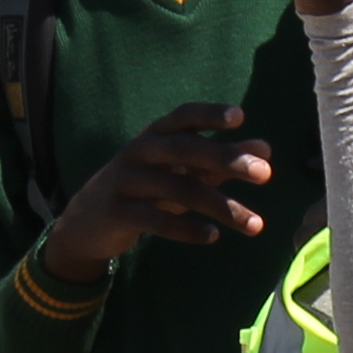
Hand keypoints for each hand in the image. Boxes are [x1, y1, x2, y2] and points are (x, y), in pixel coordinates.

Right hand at [43, 101, 274, 286]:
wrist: (87, 223)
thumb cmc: (144, 190)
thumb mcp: (178, 172)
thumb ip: (218, 161)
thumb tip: (265, 149)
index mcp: (154, 135)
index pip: (183, 117)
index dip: (209, 115)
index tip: (240, 117)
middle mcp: (138, 152)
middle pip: (185, 149)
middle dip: (226, 159)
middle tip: (265, 174)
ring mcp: (126, 181)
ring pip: (178, 189)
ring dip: (220, 207)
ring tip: (255, 224)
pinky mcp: (118, 213)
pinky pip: (156, 220)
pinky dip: (187, 229)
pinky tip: (213, 237)